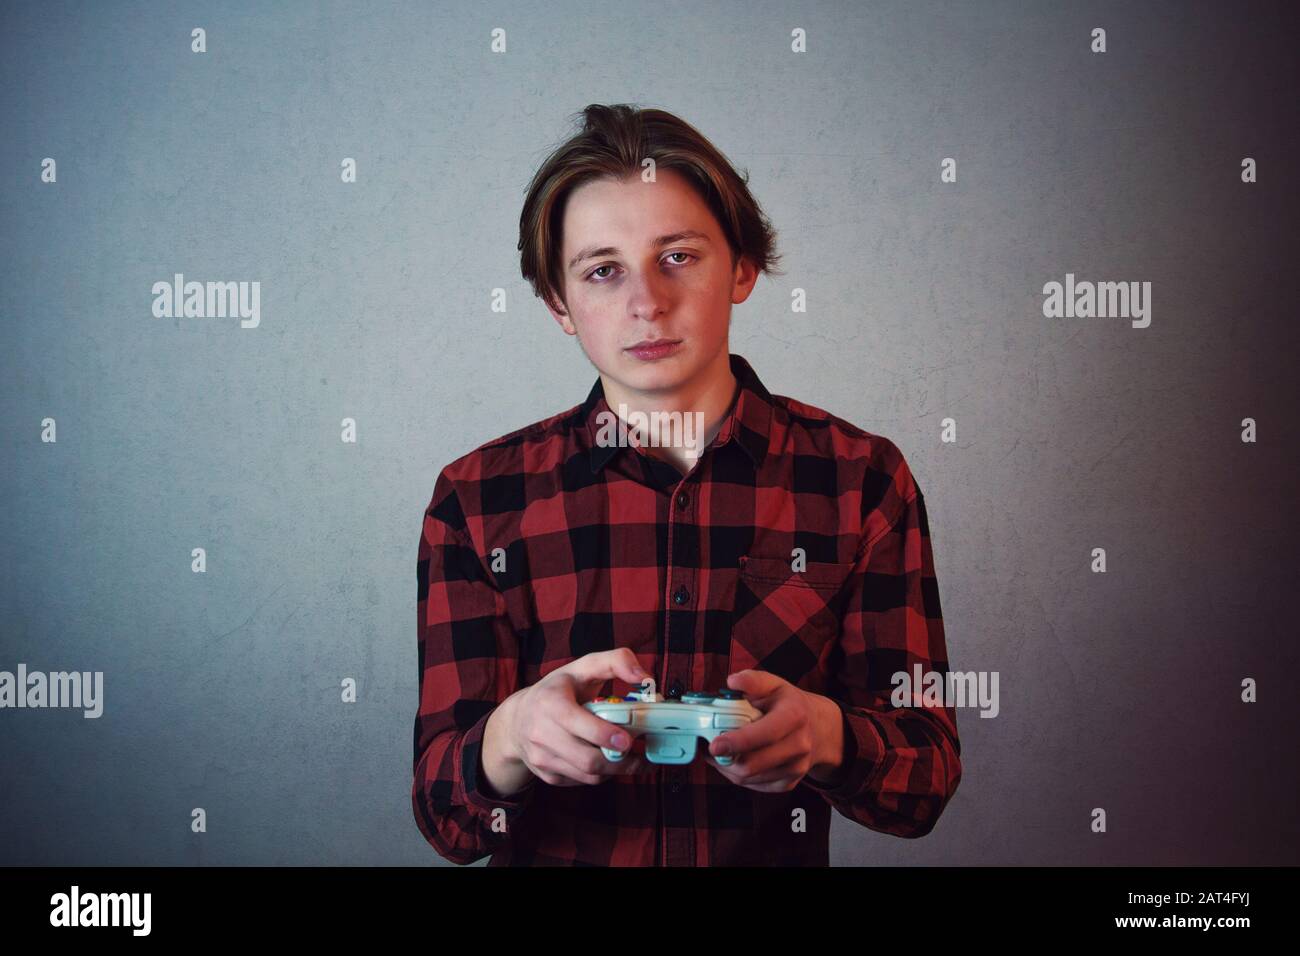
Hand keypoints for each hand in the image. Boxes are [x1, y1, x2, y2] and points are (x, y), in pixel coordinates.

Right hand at [501, 648, 654, 786]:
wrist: (517, 719)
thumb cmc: (557, 690)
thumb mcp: (583, 667)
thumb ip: (616, 662)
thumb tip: (645, 678)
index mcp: (550, 702)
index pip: (577, 724)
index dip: (604, 735)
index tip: (627, 739)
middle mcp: (540, 733)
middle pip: (587, 760)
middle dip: (619, 762)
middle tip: (640, 755)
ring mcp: (542, 757)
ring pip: (588, 775)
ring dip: (614, 770)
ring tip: (630, 758)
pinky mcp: (547, 775)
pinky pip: (582, 781)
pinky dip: (600, 774)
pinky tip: (608, 760)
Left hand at [704, 670, 844, 792]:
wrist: (819, 729)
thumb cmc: (790, 705)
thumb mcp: (775, 684)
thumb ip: (753, 680)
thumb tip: (732, 681)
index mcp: (794, 717)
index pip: (765, 734)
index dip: (738, 742)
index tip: (714, 744)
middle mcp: (799, 745)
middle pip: (753, 764)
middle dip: (724, 759)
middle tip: (708, 747)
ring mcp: (796, 768)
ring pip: (750, 778)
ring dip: (727, 767)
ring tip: (718, 752)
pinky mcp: (789, 782)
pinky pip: (755, 786)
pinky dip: (738, 776)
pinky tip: (733, 761)